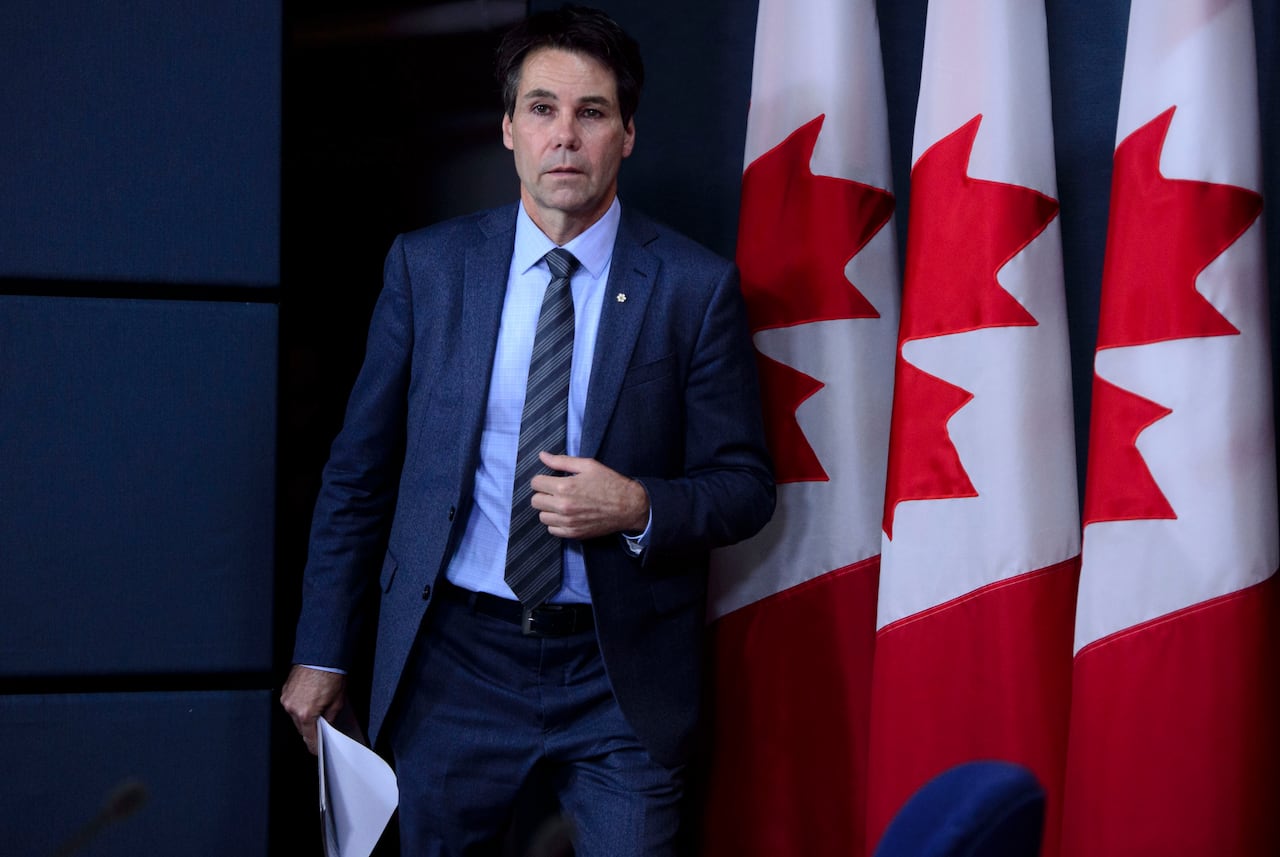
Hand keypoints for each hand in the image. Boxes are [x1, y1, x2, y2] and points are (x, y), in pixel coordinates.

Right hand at [280, 665, 346, 754]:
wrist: (322, 654)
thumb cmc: (331, 674)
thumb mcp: (337, 701)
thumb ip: (330, 718)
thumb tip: (327, 725)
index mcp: (305, 714)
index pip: (309, 738)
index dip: (315, 746)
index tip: (318, 750)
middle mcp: (292, 708)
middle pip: (301, 729)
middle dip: (311, 729)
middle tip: (322, 727)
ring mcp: (286, 699)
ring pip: (295, 717)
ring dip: (305, 716)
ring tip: (317, 708)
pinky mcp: (285, 690)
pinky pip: (292, 705)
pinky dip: (300, 706)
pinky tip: (310, 699)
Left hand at [529, 452, 648, 539]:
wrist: (628, 506)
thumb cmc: (610, 483)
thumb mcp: (588, 465)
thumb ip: (561, 461)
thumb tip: (542, 456)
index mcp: (564, 487)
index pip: (535, 483)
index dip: (542, 479)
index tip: (550, 480)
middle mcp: (563, 506)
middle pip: (535, 501)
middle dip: (543, 494)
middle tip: (556, 491)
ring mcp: (567, 522)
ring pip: (542, 516)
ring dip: (549, 509)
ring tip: (562, 503)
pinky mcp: (573, 533)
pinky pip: (552, 529)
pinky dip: (556, 522)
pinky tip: (566, 515)